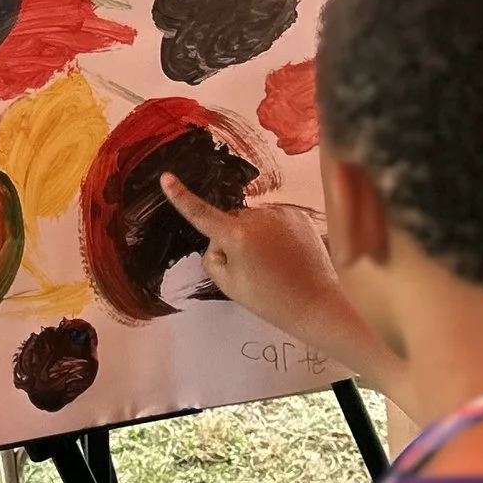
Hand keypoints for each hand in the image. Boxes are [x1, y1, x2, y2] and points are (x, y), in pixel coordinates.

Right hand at [161, 176, 342, 335]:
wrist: (315, 304)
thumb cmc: (270, 300)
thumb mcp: (228, 285)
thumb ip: (212, 257)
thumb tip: (217, 240)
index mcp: (237, 236)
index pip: (201, 214)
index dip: (181, 197)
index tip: (167, 178)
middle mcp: (258, 218)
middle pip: (231, 221)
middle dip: (233, 238)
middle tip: (251, 269)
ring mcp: (280, 214)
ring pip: (254, 221)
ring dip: (256, 236)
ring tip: (272, 265)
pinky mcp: (298, 216)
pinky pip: (274, 220)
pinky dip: (274, 234)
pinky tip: (285, 255)